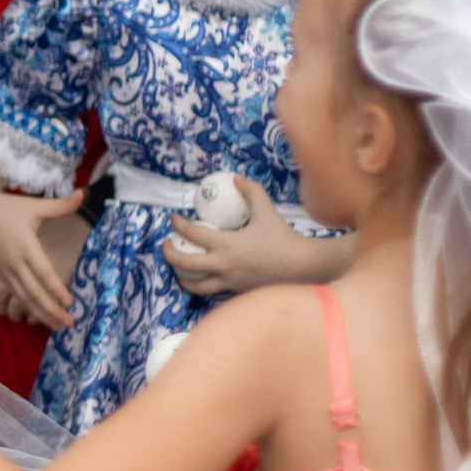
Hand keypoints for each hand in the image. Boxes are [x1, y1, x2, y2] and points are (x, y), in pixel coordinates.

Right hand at [0, 183, 85, 331]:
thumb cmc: (6, 207)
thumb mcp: (34, 205)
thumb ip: (60, 205)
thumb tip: (84, 193)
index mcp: (25, 245)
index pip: (43, 272)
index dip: (57, 289)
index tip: (71, 303)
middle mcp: (14, 261)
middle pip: (34, 291)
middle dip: (52, 310)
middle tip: (70, 324)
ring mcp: (3, 269)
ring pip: (23, 297)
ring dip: (40, 313)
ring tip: (57, 326)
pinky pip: (13, 294)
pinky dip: (26, 306)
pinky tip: (38, 316)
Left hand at [167, 182, 346, 294]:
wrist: (305, 267)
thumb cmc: (284, 238)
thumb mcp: (267, 211)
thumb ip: (251, 191)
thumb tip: (236, 177)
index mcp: (226, 245)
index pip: (191, 233)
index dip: (178, 224)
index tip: (173, 218)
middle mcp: (224, 266)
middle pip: (184, 264)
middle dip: (168, 254)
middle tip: (165, 245)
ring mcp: (230, 283)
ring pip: (196, 287)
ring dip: (182, 277)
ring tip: (178, 270)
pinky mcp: (238, 292)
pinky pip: (214, 293)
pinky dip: (203, 286)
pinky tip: (204, 278)